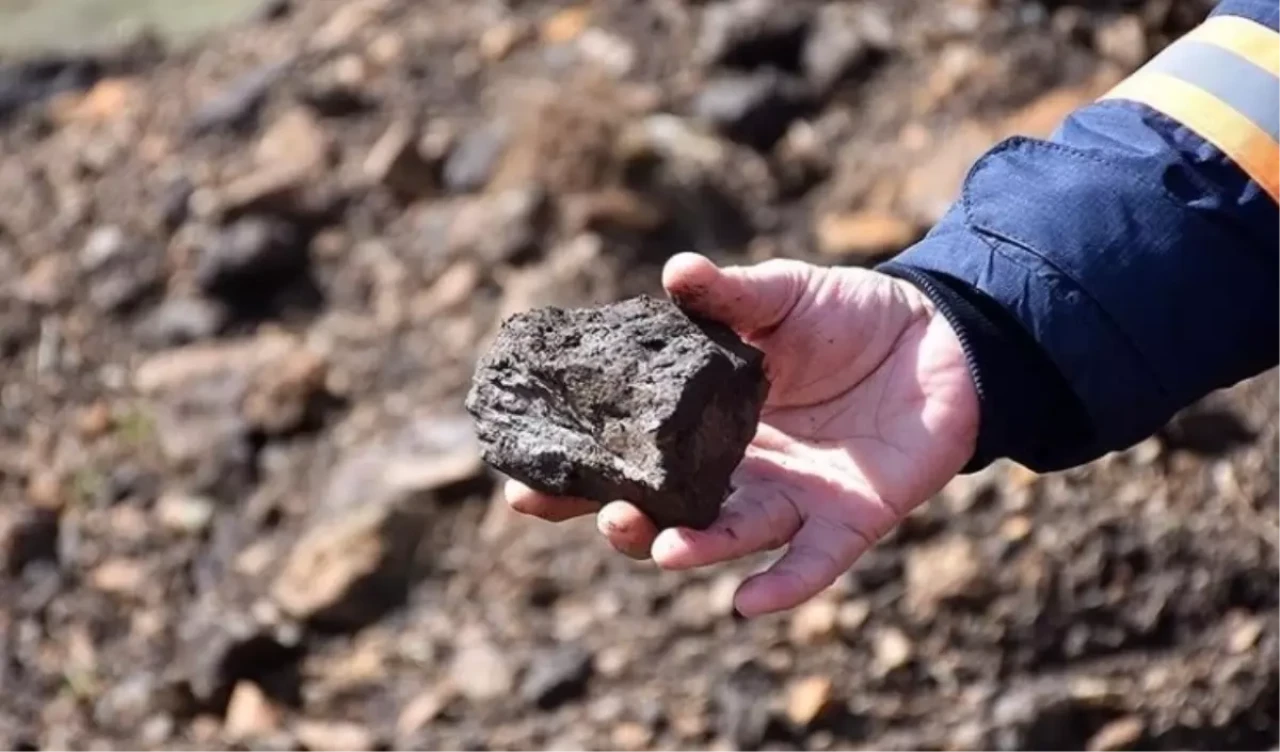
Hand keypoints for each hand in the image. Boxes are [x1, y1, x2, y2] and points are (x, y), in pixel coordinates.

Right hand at [506, 252, 978, 616]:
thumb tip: (674, 271)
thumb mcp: (783, 296)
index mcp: (708, 421)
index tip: (522, 485)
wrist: (942, 338)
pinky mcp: (848, 519)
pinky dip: (782, 586)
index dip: (580, 473)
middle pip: (668, 510)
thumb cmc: (851, 316)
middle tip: (595, 511)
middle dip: (625, 520)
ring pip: (729, 535)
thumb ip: (729, 297)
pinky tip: (747, 603)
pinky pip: (812, 563)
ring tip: (655, 544)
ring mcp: (791, 498)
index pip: (632, 455)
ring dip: (691, 547)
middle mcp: (739, 470)